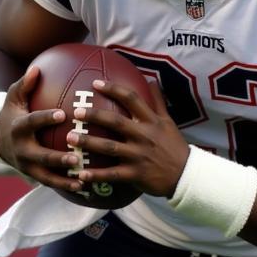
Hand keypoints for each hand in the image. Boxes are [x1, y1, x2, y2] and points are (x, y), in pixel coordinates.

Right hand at [0, 66, 80, 194]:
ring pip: (46, 176)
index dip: (46, 118)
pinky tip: (85, 187)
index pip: (32, 122)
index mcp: (18, 128)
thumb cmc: (13, 113)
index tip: (63, 114)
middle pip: (40, 156)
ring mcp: (27, 165)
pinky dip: (65, 186)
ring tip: (82, 180)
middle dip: (57, 158)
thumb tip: (37, 69)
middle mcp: (21, 149)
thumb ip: (25, 84)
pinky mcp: (33, 175)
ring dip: (63, 180)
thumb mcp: (14, 98)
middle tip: (76, 157)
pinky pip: (50, 183)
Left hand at [66, 79, 190, 197]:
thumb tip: (152, 80)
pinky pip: (112, 174)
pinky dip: (96, 175)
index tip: (96, 83)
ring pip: (110, 148)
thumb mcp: (169, 122)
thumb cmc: (175, 146)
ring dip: (89, 143)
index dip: (114, 89)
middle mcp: (144, 136)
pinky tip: (80, 174)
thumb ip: (158, 101)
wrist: (186, 175)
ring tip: (69, 139)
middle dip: (95, 116)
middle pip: (116, 122)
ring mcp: (139, 156)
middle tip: (76, 112)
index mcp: (152, 121)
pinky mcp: (136, 174)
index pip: (132, 100)